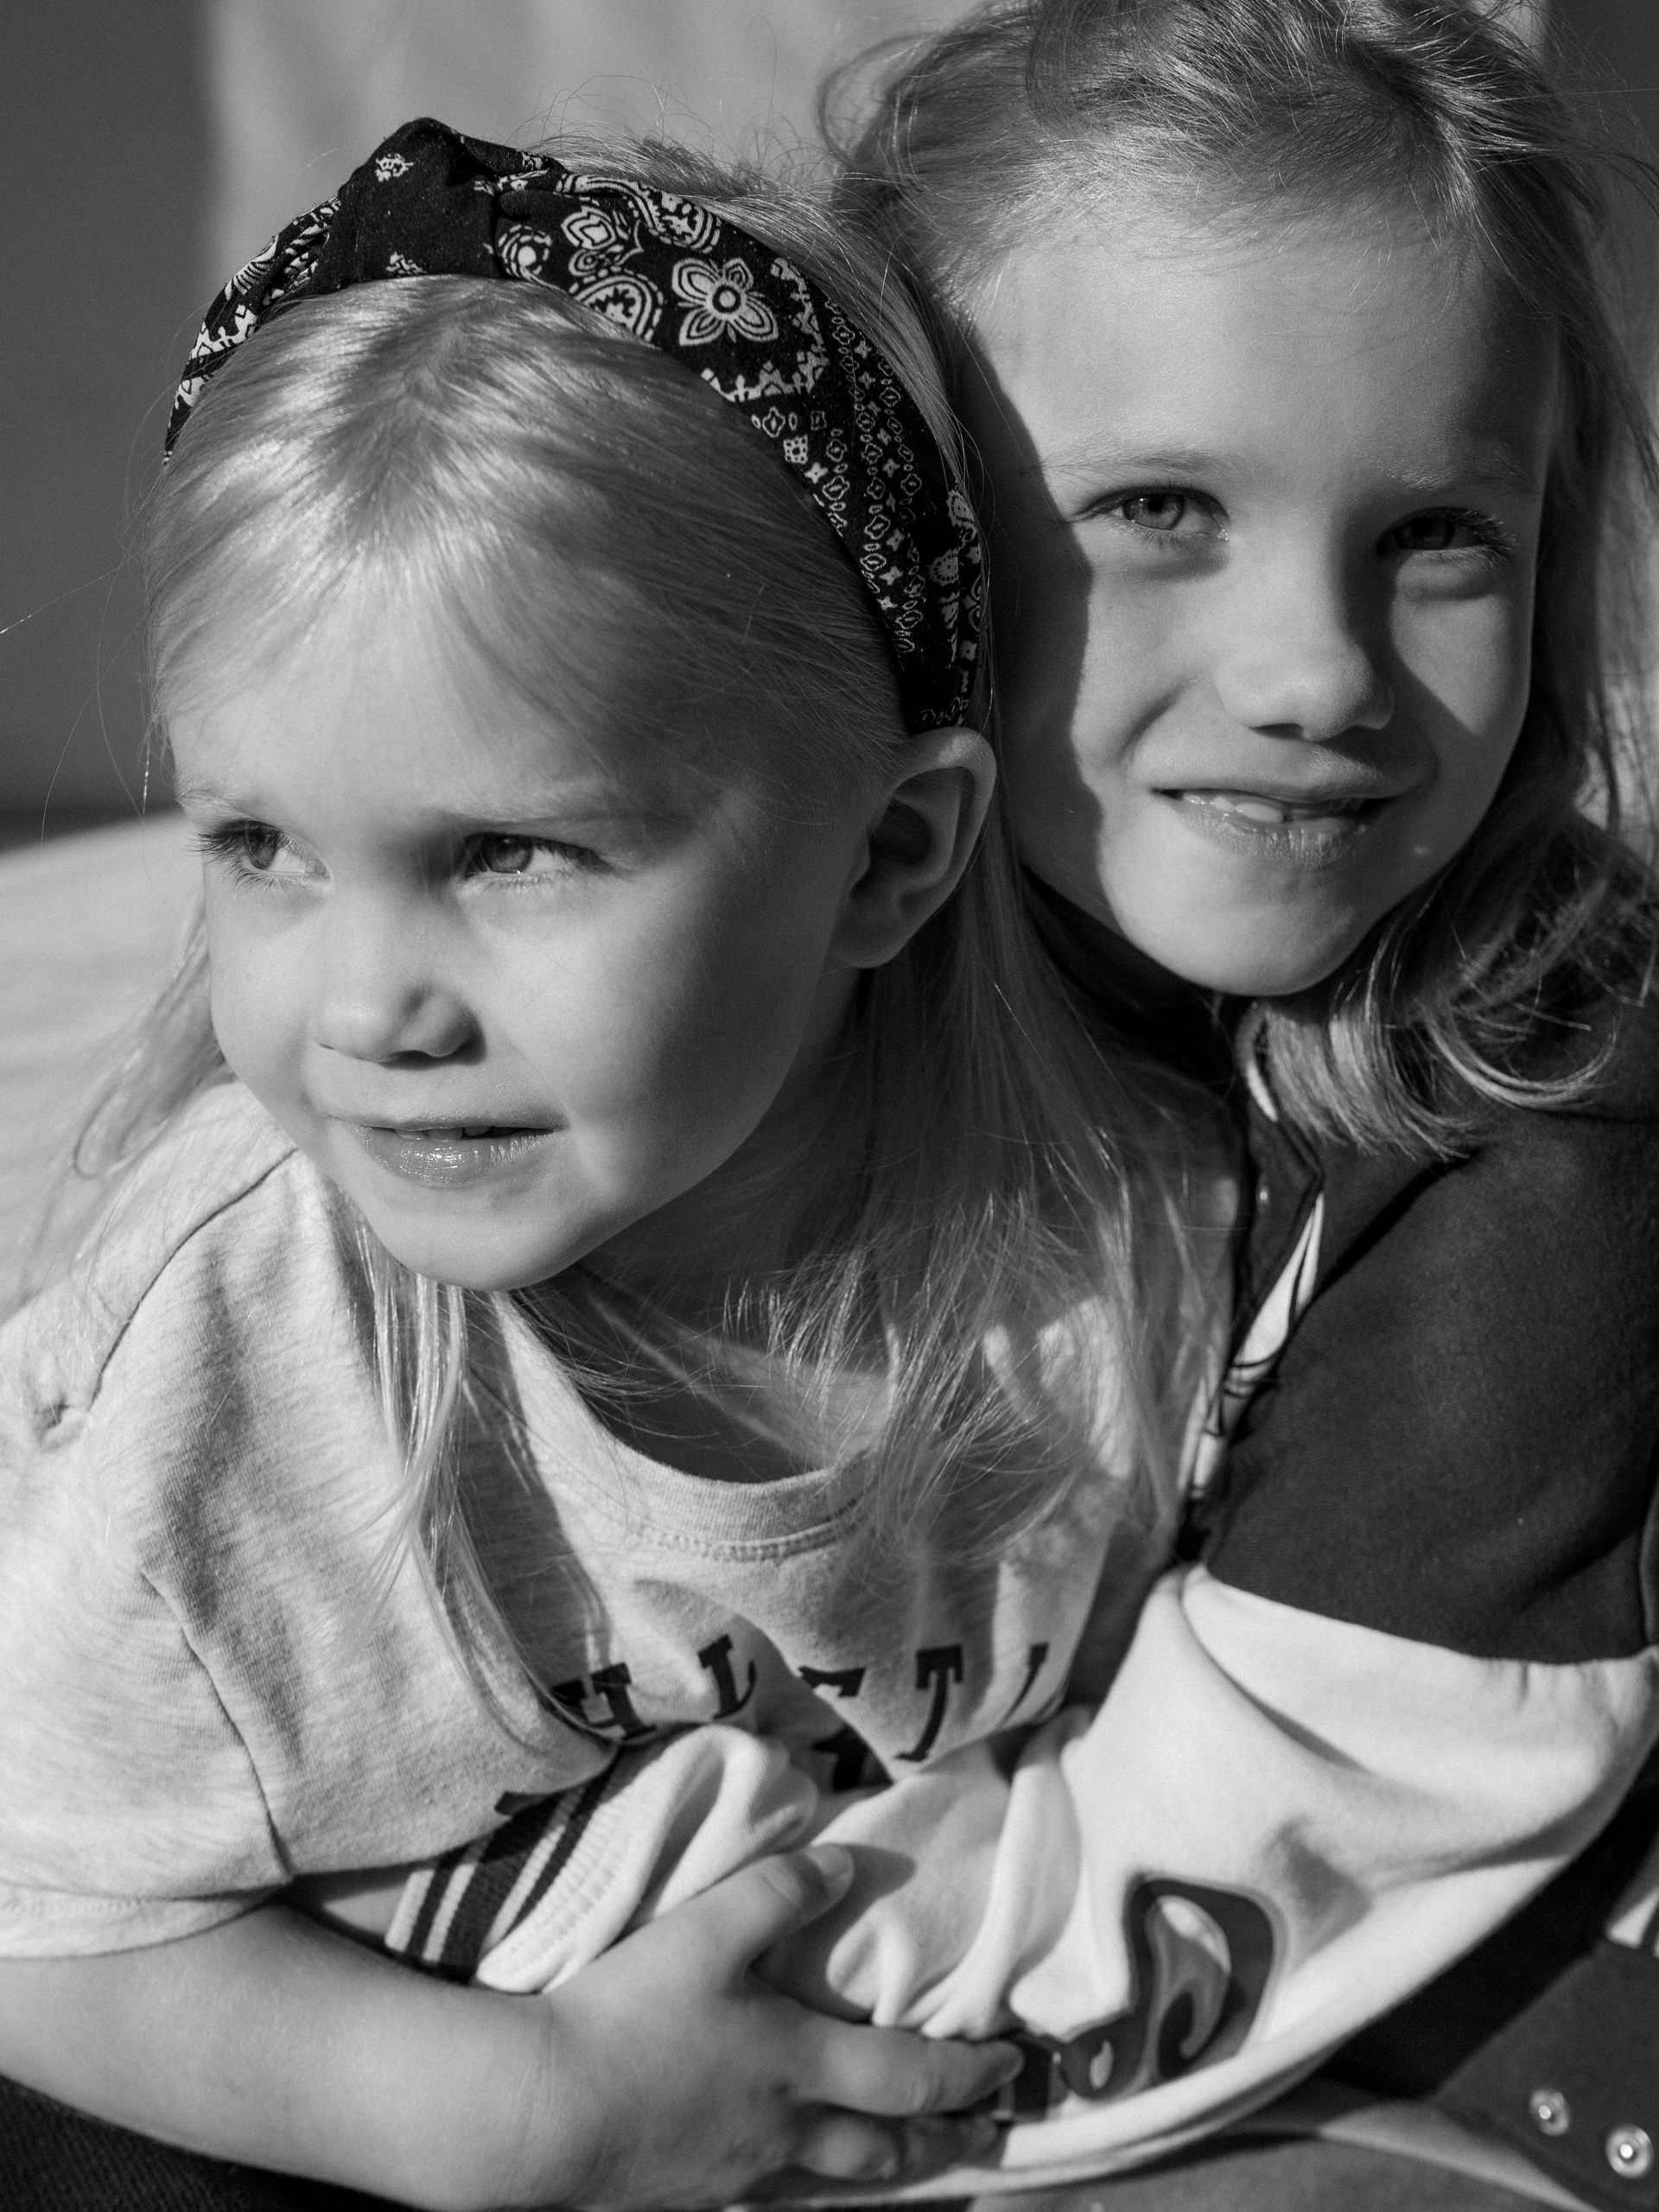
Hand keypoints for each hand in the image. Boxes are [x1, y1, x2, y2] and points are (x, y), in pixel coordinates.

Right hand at [528, 1844, 1020, 2209]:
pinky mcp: (694, 2193)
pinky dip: (803, 2179)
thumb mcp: (710, 1931)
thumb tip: (851, 1864)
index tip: (1012, 2068)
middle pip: (887, 2147)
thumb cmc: (631, 2014)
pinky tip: (789, 2171)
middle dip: (943, 2138)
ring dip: (884, 2167)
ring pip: (835, 2180)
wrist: (545, 2113)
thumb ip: (782, 1890)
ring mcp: (741, 2173)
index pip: (912, 2075)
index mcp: (802, 2064)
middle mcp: (786, 2129)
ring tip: (906, 2159)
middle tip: (982, 2134)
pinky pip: (771, 2193)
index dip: (968, 2073)